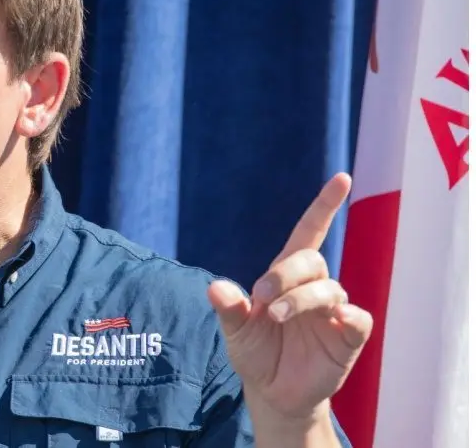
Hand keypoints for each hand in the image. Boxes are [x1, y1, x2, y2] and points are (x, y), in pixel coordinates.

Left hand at [207, 173, 373, 422]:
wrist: (272, 393)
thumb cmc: (255, 353)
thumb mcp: (235, 332)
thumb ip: (228, 309)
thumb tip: (214, 287)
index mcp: (285, 276)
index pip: (309, 232)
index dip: (324, 206)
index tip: (342, 178)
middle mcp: (313, 287)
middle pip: (310, 261)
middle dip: (285, 274)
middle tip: (262, 298)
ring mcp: (333, 312)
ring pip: (329, 289)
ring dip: (301, 299)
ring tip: (274, 316)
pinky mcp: (348, 337)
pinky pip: (357, 319)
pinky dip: (348, 316)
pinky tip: (336, 319)